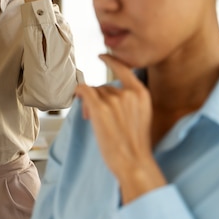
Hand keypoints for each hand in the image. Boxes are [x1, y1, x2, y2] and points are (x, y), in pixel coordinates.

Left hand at [74, 54, 165, 203]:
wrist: (133, 162)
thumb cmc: (135, 145)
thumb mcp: (140, 117)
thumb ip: (128, 102)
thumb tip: (104, 95)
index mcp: (141, 94)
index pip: (125, 69)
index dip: (111, 61)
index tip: (102, 56)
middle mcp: (128, 93)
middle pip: (104, 86)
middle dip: (98, 98)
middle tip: (93, 115)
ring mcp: (114, 100)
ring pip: (93, 92)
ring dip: (89, 103)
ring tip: (91, 120)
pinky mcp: (99, 108)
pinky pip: (84, 91)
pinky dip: (79, 92)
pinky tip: (77, 96)